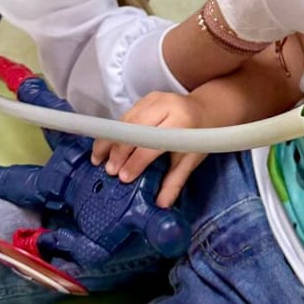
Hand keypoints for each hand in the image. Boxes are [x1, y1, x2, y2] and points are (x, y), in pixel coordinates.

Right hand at [91, 91, 206, 206]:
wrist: (205, 110)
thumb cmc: (198, 137)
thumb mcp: (190, 160)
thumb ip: (175, 182)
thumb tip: (161, 206)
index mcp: (182, 122)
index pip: (153, 142)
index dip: (136, 161)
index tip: (124, 178)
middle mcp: (168, 106)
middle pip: (135, 129)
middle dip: (119, 151)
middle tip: (109, 171)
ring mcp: (156, 99)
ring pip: (126, 120)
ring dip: (110, 140)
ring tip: (98, 159)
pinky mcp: (147, 97)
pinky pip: (125, 115)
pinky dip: (114, 131)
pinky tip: (105, 145)